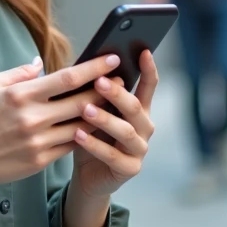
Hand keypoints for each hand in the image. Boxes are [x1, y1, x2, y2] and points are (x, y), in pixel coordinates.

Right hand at [0, 54, 122, 190]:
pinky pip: (71, 145)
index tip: (112, 57)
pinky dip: (86, 135)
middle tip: (123, 80)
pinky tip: (96, 127)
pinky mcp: (40, 161)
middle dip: (106, 90)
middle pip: (82, 102)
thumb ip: (19, 72)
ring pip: (82, 126)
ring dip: (101, 114)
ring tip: (115, 103)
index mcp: (21, 94)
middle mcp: (32, 118)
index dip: (94, 67)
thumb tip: (41, 63)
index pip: (67, 78)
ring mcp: (38, 141)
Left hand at [70, 50, 158, 199]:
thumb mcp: (90, 110)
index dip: (148, 69)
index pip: (148, 86)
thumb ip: (93, 92)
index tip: (143, 51)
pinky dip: (94, 145)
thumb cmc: (89, 135)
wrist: (87, 176)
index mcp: (137, 109)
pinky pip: (112, 156)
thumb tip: (84, 64)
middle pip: (135, 107)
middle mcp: (144, 127)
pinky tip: (78, 135)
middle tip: (100, 81)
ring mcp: (139, 149)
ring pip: (126, 131)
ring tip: (86, 109)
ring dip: (105, 119)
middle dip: (117, 93)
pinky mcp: (130, 169)